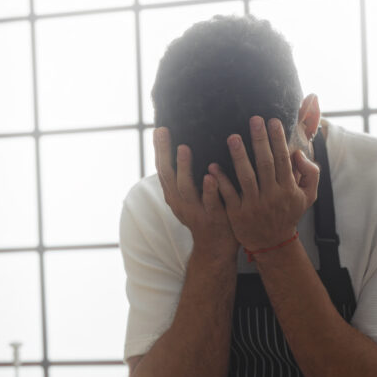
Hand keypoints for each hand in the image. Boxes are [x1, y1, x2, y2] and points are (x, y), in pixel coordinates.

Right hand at [154, 127, 237, 258]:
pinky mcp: (211, 218)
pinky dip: (209, 189)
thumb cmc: (207, 215)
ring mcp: (194, 211)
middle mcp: (180, 202)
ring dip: (184, 168)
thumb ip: (188, 177)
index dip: (160, 150)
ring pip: (185, 188)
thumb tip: (188, 148)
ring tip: (184, 149)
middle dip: (164, 152)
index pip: (163, 169)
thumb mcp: (192, 197)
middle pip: (168, 175)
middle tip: (163, 132)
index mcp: (174, 195)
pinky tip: (210, 176)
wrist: (216, 248)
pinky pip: (209, 202)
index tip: (159, 129)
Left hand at [212, 116, 319, 253]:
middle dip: (260, 141)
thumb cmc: (288, 214)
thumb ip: (310, 173)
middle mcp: (272, 196)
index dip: (278, 140)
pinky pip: (229, 194)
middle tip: (254, 120)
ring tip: (232, 137)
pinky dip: (221, 181)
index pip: (283, 160)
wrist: (273, 244)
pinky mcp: (238, 214)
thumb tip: (298, 153)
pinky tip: (213, 166)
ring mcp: (254, 205)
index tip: (273, 121)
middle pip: (265, 164)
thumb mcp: (308, 196)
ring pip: (246, 177)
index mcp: (288, 189)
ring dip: (239, 157)